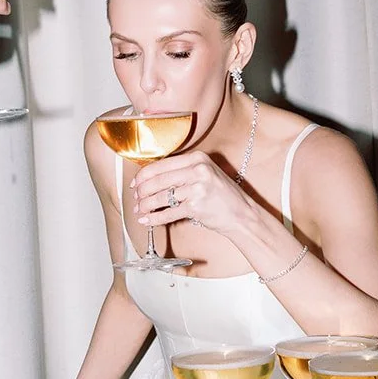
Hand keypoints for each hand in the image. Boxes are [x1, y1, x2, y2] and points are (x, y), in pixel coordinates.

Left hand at [132, 150, 253, 237]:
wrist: (242, 214)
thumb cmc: (222, 196)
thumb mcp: (205, 174)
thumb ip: (183, 172)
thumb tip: (151, 178)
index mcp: (197, 158)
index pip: (162, 164)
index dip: (144, 175)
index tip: (136, 183)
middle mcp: (197, 170)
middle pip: (158, 180)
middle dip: (142, 191)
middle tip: (135, 199)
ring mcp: (197, 187)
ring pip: (161, 197)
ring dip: (146, 205)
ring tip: (139, 210)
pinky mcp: (196, 206)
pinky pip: (168, 212)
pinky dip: (155, 218)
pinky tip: (147, 220)